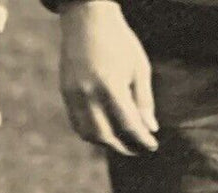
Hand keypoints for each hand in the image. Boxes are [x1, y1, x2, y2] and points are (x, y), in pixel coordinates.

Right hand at [58, 0, 156, 154]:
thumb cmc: (120, 42)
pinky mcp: (64, 89)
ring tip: (123, 143)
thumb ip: (144, 101)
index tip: (153, 146)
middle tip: (139, 149)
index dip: (143, 140)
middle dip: (124, 147)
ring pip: (87, 133)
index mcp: (110, 87)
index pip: (129, 126)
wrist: (87, 17)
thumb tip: (151, 129)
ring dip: (106, 143)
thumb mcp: (140, 69)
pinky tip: (106, 131)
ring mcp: (73, 92)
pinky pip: (76, 121)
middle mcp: (88, 92)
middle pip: (106, 135)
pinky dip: (90, 132)